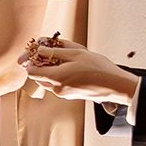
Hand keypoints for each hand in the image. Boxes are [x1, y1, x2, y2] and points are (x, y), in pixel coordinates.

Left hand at [20, 40, 137, 106]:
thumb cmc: (99, 69)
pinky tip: (69, 67)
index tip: (33, 53)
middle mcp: (57, 89)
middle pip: (38, 77)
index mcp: (56, 78)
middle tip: (46, 53)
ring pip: (48, 81)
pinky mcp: (70, 95)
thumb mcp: (76, 53)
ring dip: (49, 70)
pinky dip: (58, 76)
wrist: (115, 85)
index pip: (31, 72)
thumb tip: (40, 50)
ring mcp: (64, 94)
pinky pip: (58, 85)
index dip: (30, 61)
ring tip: (60, 58)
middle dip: (39, 65)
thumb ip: (55, 51)